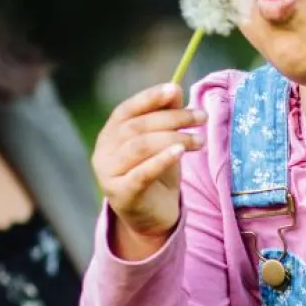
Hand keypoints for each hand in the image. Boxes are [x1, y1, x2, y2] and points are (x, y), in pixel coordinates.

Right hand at [91, 83, 204, 258]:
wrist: (152, 216)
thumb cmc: (158, 173)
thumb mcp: (164, 141)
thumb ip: (166, 115)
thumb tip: (175, 89)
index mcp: (110, 134)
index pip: (127, 110)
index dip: (150, 98)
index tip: (175, 90)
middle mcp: (103, 151)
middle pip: (137, 127)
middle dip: (173, 118)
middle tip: (201, 117)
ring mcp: (108, 174)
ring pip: (140, 147)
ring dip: (173, 138)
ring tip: (199, 140)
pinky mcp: (121, 195)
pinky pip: (141, 174)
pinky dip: (161, 161)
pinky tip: (180, 152)